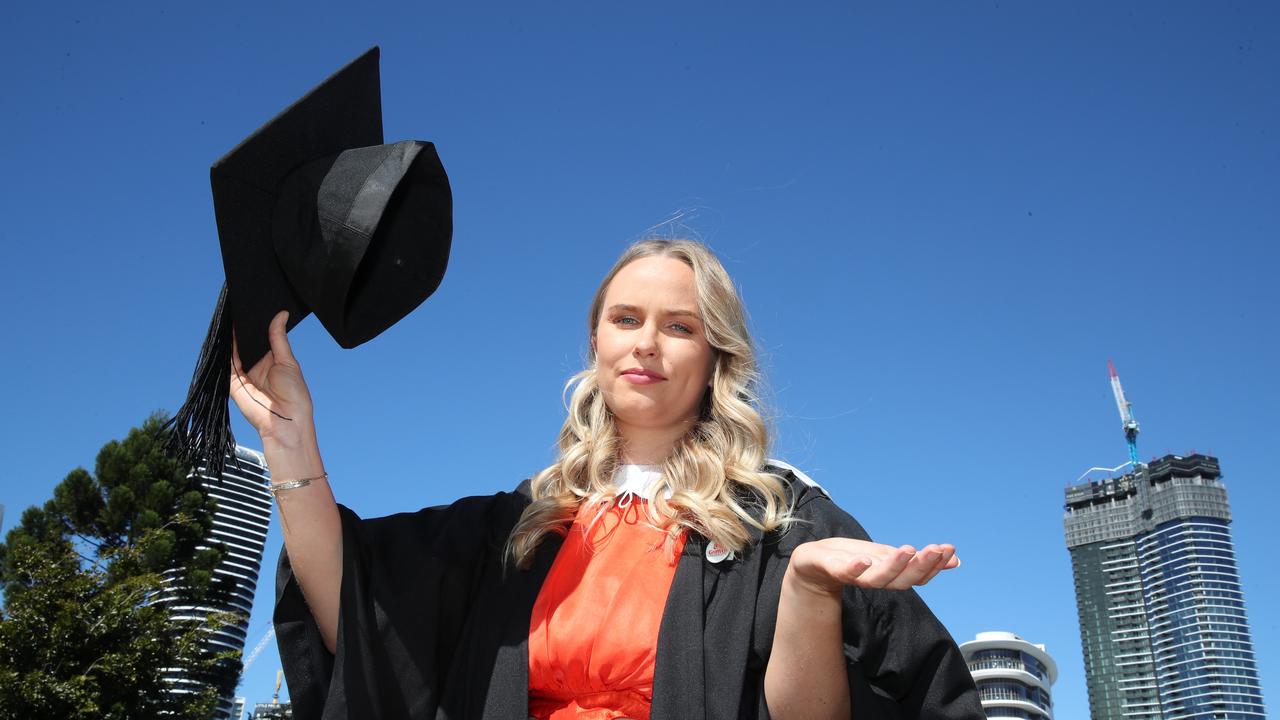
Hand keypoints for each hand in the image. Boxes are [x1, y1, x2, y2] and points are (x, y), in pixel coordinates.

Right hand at [229, 310, 315, 448]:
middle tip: (242, 305)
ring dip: (233, 335)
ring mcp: (244, 374)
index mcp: (271, 361)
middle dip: (244, 328)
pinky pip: (227, 362)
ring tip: (232, 313)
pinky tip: (226, 331)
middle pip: (246, 343)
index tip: (254, 305)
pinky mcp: (233, 382)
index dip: (257, 324)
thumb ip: (278, 338)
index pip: (260, 339)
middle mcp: (256, 366)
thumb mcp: (288, 361)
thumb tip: (281, 314)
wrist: (286, 421)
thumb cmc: (295, 395)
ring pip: (234, 350)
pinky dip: (225, 347)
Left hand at [786, 538, 959, 597]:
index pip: (917, 576)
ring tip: (909, 550)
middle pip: (902, 580)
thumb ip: (917, 561)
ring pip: (878, 579)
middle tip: (936, 550)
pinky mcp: (833, 568)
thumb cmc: (854, 559)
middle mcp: (876, 579)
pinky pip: (845, 572)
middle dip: (921, 566)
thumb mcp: (889, 556)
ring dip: (894, 566)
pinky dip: (855, 569)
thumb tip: (955, 560)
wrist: (814, 563)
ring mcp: (855, 576)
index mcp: (890, 575)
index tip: (950, 550)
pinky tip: (864, 560)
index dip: (934, 566)